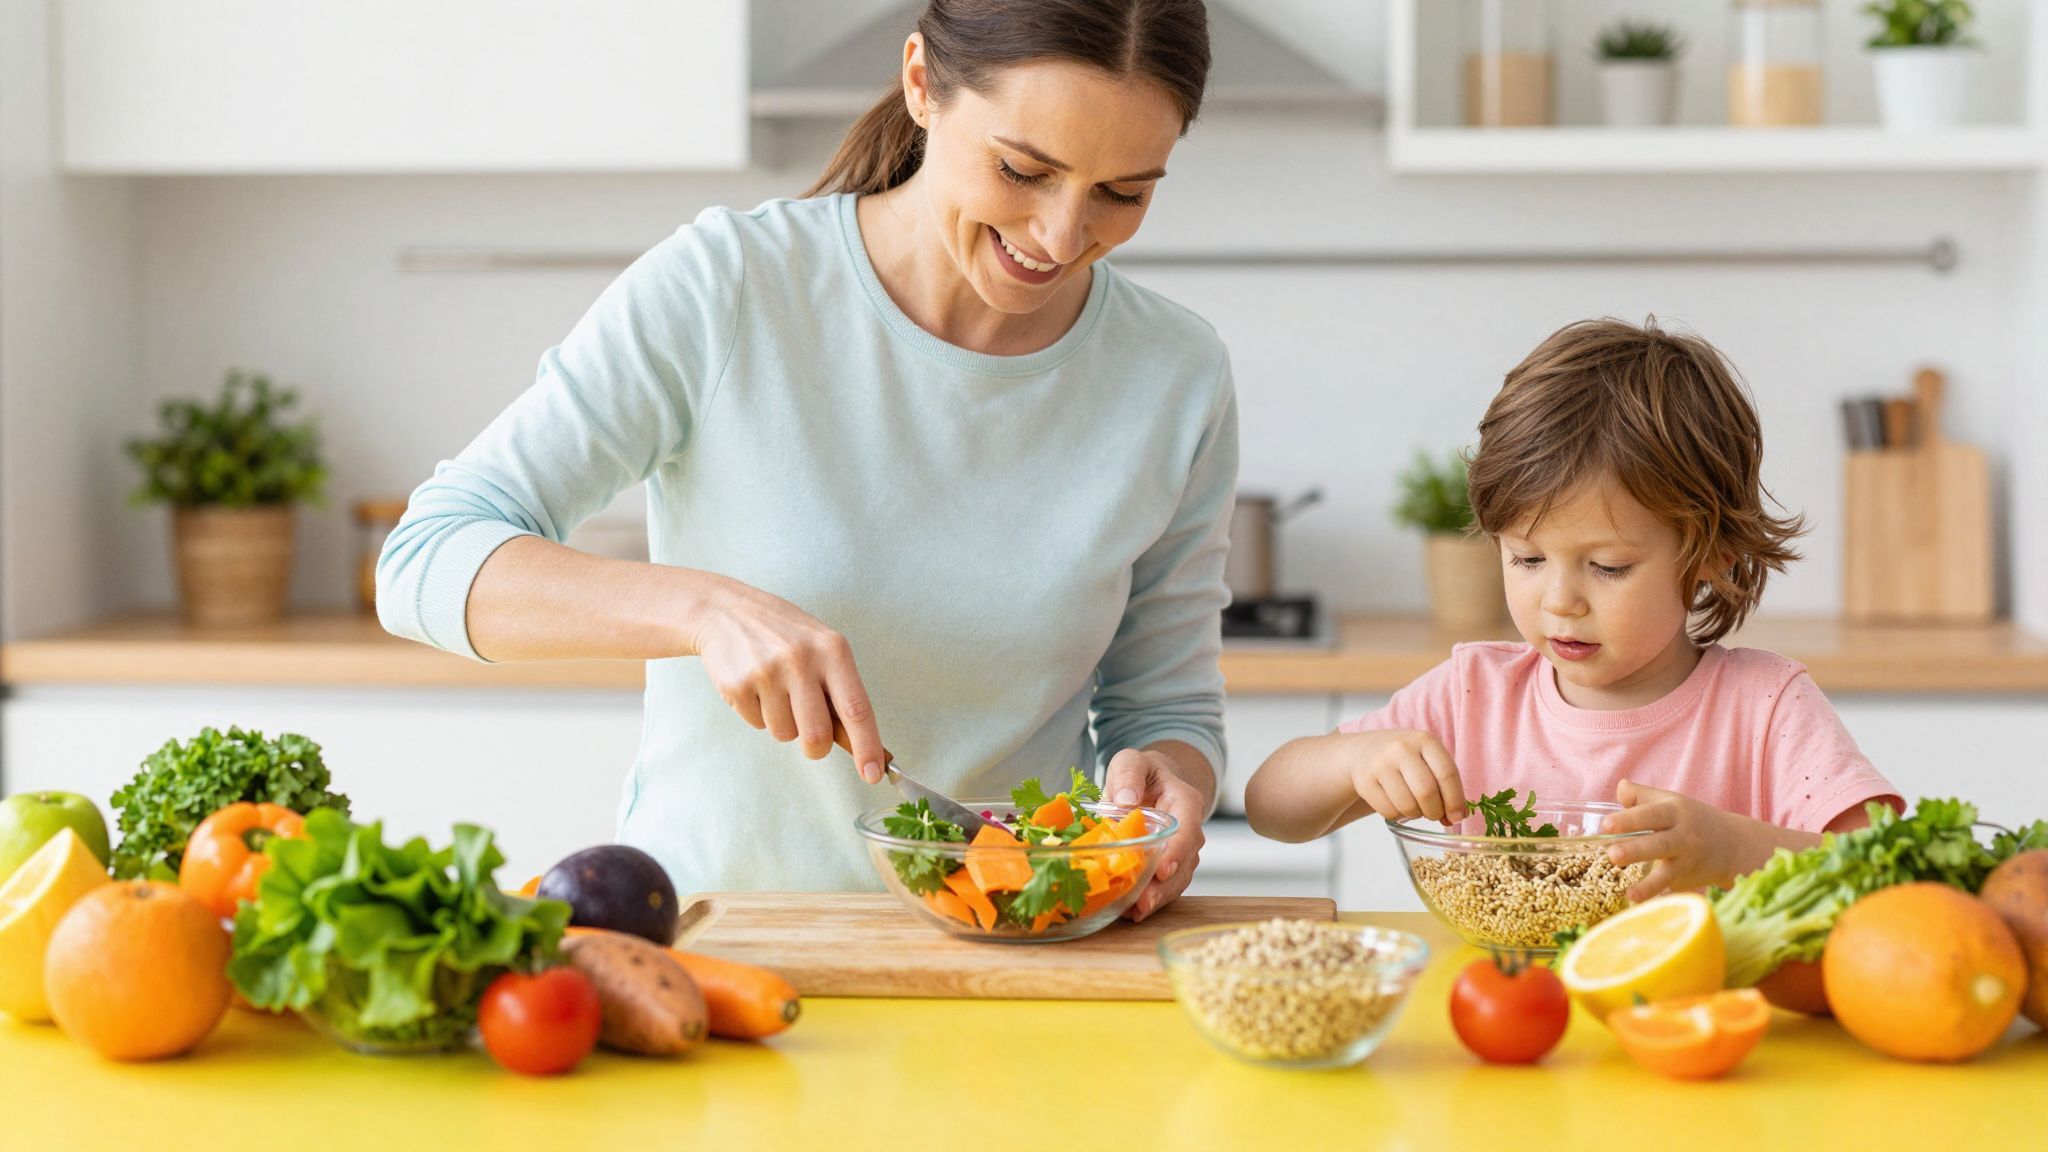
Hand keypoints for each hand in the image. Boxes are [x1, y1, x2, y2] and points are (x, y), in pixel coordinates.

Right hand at [688, 575, 885, 782]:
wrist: (726, 611)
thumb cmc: (785, 635)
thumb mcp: (821, 648)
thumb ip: (840, 691)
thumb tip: (860, 745)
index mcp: (832, 650)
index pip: (856, 708)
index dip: (867, 746)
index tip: (873, 773)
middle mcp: (801, 660)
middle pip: (817, 735)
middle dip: (816, 747)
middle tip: (811, 735)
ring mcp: (766, 672)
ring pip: (785, 734)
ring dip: (783, 724)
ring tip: (776, 690)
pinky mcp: (737, 685)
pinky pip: (756, 725)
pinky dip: (758, 714)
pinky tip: (755, 686)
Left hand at [1102, 748, 1206, 922]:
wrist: (1150, 783)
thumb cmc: (1141, 772)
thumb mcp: (1130, 761)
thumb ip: (1129, 773)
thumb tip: (1126, 800)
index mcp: (1185, 802)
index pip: (1188, 828)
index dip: (1177, 851)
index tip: (1162, 870)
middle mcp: (1191, 830)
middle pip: (1184, 861)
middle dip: (1164, 885)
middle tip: (1142, 903)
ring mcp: (1183, 850)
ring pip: (1177, 879)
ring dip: (1158, 898)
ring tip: (1134, 913)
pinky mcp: (1171, 865)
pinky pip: (1167, 886)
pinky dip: (1152, 900)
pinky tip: (1131, 912)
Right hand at [1348, 730, 1468, 824]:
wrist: (1363, 751)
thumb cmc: (1405, 758)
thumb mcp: (1427, 758)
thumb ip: (1445, 784)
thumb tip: (1455, 817)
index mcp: (1424, 740)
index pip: (1447, 773)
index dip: (1456, 800)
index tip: (1458, 816)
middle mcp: (1400, 749)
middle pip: (1426, 792)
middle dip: (1435, 812)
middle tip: (1435, 815)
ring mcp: (1380, 764)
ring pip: (1407, 806)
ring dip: (1416, 815)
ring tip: (1414, 806)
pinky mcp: (1364, 782)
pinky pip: (1389, 812)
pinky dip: (1398, 815)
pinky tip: (1396, 804)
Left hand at [1603, 780, 1742, 900]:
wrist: (1733, 845)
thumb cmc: (1691, 819)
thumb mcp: (1671, 801)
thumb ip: (1642, 795)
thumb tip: (1620, 787)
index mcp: (1674, 812)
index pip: (1651, 814)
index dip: (1629, 819)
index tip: (1607, 825)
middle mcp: (1683, 836)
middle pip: (1659, 843)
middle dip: (1635, 850)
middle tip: (1612, 854)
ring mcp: (1687, 861)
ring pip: (1667, 872)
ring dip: (1648, 883)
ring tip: (1628, 891)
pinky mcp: (1687, 880)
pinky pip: (1670, 889)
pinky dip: (1655, 896)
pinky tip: (1637, 902)